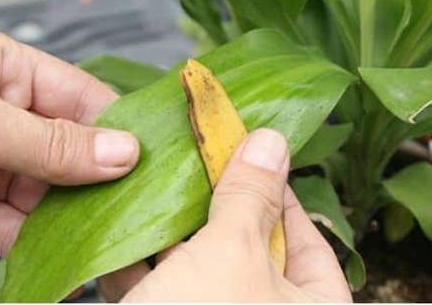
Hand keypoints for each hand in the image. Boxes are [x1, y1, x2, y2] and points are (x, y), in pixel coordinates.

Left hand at [0, 24, 139, 257]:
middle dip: (97, 179)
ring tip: (106, 238)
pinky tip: (59, 257)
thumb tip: (125, 152)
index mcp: (2, 69)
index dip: (115, 127)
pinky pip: (14, 223)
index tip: (150, 161)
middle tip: (135, 208)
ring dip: (70, 216)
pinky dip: (34, 242)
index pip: (78, 96)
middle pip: (68, 148)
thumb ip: (52, 142)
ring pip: (46, 190)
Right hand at [98, 128, 351, 301]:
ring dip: (174, 231)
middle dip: (217, 206)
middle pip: (250, 248)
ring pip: (200, 268)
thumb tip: (272, 142)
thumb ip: (251, 198)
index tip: (250, 152)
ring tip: (157, 184)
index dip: (277, 190)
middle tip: (198, 160)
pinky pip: (163, 290)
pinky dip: (143, 264)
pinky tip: (123, 231)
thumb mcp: (231, 257)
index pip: (308, 237)